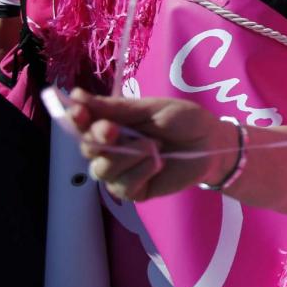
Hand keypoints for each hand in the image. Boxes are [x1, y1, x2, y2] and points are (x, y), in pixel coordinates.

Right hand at [72, 89, 231, 201]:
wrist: (210, 141)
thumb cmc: (182, 120)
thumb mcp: (150, 108)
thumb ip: (114, 108)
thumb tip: (76, 96)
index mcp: (112, 125)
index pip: (82, 124)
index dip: (75, 119)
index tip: (77, 112)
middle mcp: (111, 150)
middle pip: (87, 149)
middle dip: (98, 138)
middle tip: (114, 130)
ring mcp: (121, 172)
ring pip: (102, 169)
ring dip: (126, 155)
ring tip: (153, 145)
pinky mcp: (135, 190)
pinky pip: (123, 185)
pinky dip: (140, 171)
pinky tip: (157, 162)